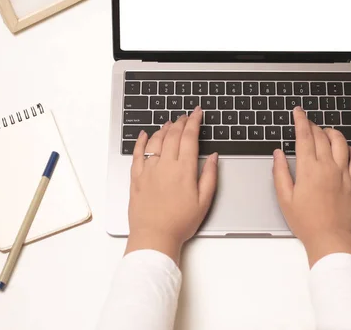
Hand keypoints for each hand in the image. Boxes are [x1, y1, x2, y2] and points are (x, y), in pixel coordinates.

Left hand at [126, 107, 217, 263]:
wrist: (154, 237)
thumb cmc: (180, 223)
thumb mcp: (204, 201)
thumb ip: (210, 176)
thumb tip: (213, 156)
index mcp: (184, 170)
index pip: (189, 137)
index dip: (194, 121)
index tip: (197, 113)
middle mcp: (165, 165)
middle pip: (173, 134)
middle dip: (181, 121)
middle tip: (186, 116)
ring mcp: (148, 170)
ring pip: (156, 140)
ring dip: (164, 128)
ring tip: (170, 123)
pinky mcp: (136, 177)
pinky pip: (137, 153)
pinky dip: (141, 141)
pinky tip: (145, 134)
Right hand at [272, 107, 350, 266]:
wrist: (330, 239)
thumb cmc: (307, 223)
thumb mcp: (285, 198)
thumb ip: (280, 173)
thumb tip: (278, 154)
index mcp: (309, 169)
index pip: (304, 136)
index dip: (300, 120)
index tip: (298, 112)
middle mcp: (328, 167)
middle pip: (321, 136)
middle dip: (313, 125)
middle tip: (307, 122)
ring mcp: (343, 173)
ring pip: (341, 142)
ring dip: (332, 133)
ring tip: (325, 132)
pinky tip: (346, 149)